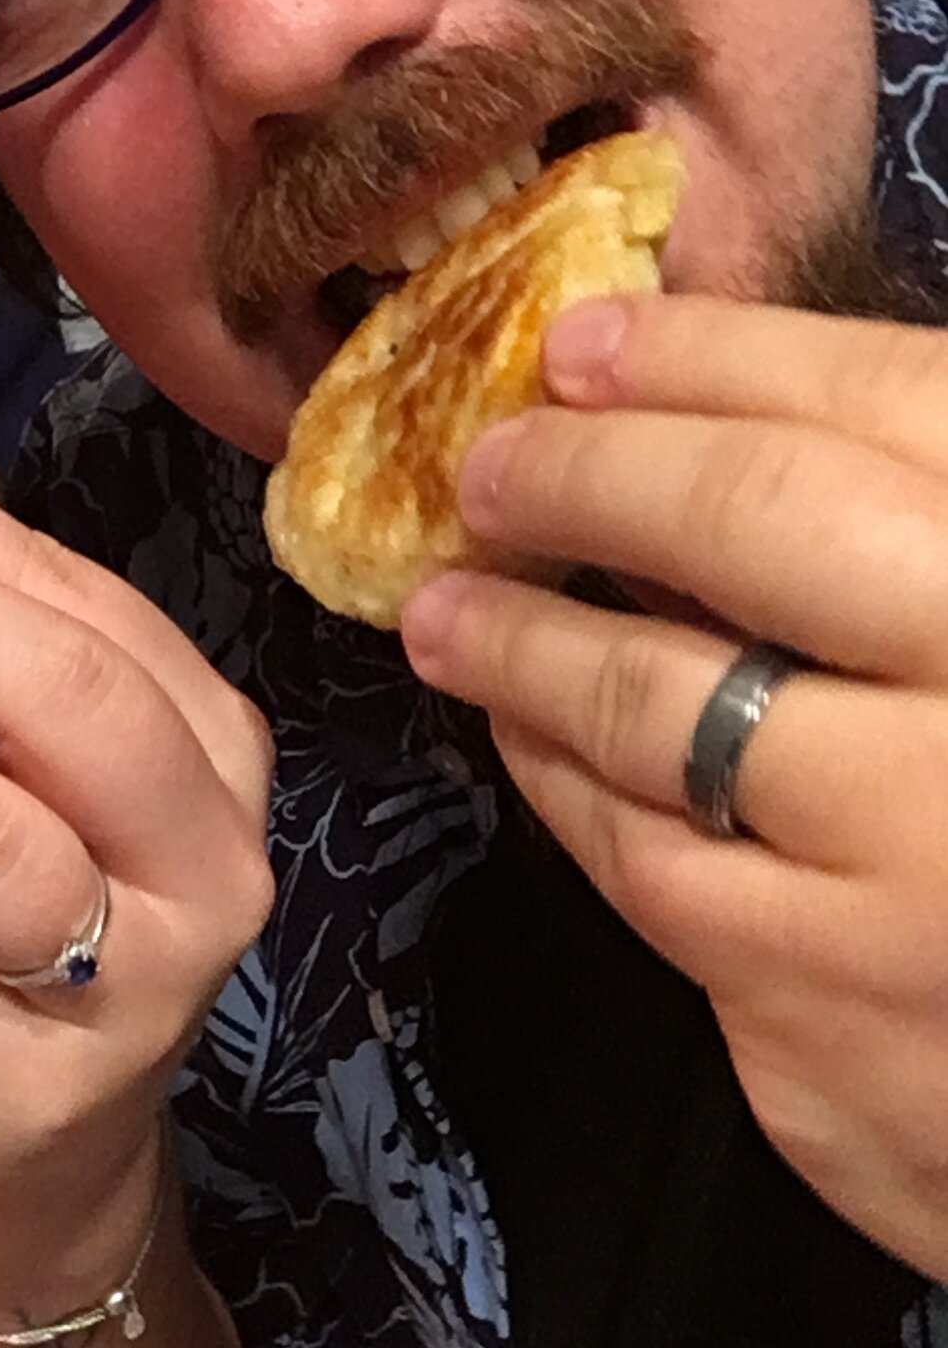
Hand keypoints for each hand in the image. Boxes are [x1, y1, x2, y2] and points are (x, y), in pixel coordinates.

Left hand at [400, 293, 947, 1282]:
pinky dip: (564, 779)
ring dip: (527, 634)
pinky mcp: (825, 1004)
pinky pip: (642, 856)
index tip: (588, 342)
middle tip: (490, 466)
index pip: (886, 401)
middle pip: (756, 517)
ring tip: (448, 605)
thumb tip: (728, 405)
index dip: (713, 353)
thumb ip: (925, 531)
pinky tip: (528, 738)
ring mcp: (915, 856)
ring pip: (660, 698)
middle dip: (592, 471)